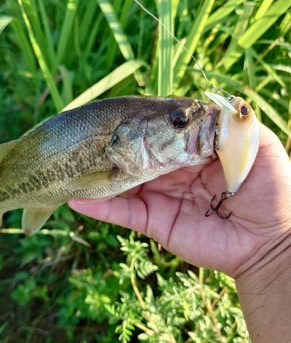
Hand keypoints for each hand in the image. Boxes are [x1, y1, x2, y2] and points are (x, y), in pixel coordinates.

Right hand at [69, 124, 290, 278]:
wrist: (270, 243)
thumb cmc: (273, 193)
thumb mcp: (262, 148)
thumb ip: (238, 124)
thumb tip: (215, 100)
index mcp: (195, 152)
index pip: (163, 132)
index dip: (145, 121)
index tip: (122, 108)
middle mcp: (174, 172)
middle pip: (138, 154)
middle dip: (115, 144)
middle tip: (87, 132)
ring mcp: (162, 197)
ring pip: (124, 181)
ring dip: (100, 172)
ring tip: (72, 160)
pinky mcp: (155, 222)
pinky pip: (123, 213)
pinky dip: (100, 206)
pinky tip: (76, 196)